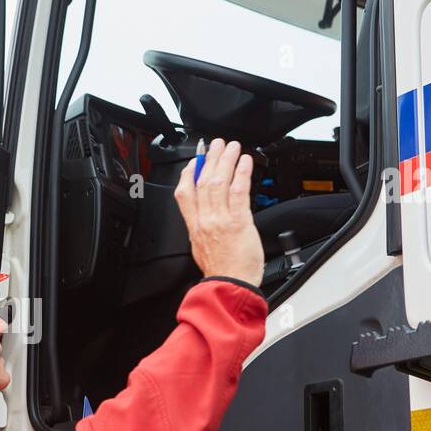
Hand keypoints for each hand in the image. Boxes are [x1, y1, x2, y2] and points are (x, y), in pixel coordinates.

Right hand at [174, 138, 263, 286]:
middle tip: (216, 144)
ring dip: (225, 160)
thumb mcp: (202, 249)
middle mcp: (205, 220)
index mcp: (194, 227)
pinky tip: (245, 162)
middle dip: (209, 159)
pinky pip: (238, 191)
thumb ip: (204, 229)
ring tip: (232, 147)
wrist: (231, 286)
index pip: (185, 194)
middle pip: (202, 182)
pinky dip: (241, 173)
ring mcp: (220, 220)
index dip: (188, 173)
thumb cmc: (222, 272)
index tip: (194, 161)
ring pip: (219, 182)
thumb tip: (208, 217)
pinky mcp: (238, 221)